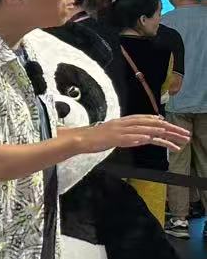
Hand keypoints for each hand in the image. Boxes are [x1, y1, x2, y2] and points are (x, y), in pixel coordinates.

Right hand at [76, 115, 191, 153]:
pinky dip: (138, 138)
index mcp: (121, 121)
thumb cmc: (92, 138)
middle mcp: (122, 123)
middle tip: (182, 134)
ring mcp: (118, 131)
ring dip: (160, 135)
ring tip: (173, 140)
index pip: (142, 118)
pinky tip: (147, 139)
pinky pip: (128, 138)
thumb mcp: (110, 133)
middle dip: (168, 129)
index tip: (169, 124)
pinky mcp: (113, 139)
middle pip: (149, 124)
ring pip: (143, 131)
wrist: (77, 139)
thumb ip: (123, 132)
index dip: (157, 120)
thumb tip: (135, 136)